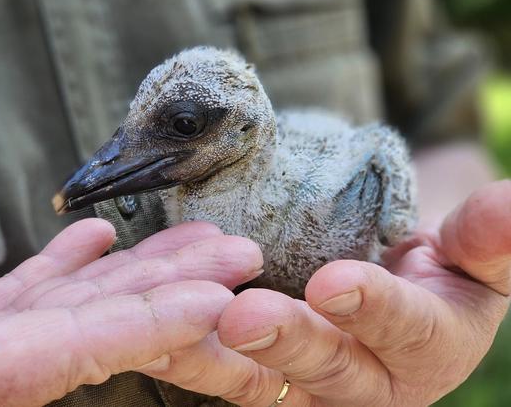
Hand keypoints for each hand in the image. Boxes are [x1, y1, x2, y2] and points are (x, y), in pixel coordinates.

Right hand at [0, 216, 261, 405]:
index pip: (64, 353)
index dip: (146, 324)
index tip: (218, 296)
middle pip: (95, 327)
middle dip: (174, 289)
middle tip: (243, 252)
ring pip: (71, 306)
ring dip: (136, 269)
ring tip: (193, 235)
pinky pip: (22, 303)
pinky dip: (64, 269)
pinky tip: (97, 236)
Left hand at [139, 180, 510, 406]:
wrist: (393, 283)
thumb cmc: (438, 269)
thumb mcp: (474, 252)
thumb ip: (489, 237)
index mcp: (427, 351)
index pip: (405, 331)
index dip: (374, 307)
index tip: (335, 282)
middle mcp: (365, 384)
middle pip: (325, 367)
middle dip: (286, 341)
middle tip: (244, 317)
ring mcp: (306, 385)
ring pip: (259, 381)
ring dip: (213, 357)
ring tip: (169, 334)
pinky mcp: (259, 375)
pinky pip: (219, 368)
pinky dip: (182, 350)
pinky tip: (146, 330)